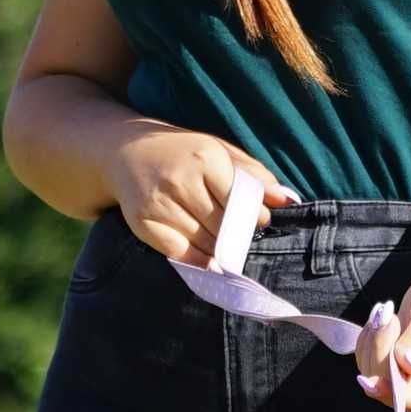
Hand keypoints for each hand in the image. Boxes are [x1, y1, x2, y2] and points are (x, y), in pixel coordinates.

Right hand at [101, 121, 294, 267]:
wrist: (124, 151)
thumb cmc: (181, 153)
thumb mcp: (217, 151)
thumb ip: (252, 174)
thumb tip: (287, 199)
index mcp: (204, 157)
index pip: (240, 199)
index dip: (253, 216)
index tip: (257, 221)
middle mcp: (180, 179)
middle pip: (224, 225)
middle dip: (237, 234)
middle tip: (240, 234)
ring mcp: (160, 203)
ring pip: (206, 243)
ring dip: (220, 249)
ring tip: (222, 241)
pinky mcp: (144, 224)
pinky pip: (182, 254)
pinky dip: (200, 260)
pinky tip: (208, 258)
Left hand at [355, 262, 410, 411]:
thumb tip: (404, 366)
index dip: (395, 394)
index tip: (371, 379)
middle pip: (397, 393)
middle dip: (379, 360)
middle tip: (383, 319)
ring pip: (379, 381)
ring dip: (371, 349)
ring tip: (383, 316)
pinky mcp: (400, 368)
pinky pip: (373, 367)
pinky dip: (368, 345)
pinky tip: (379, 322)